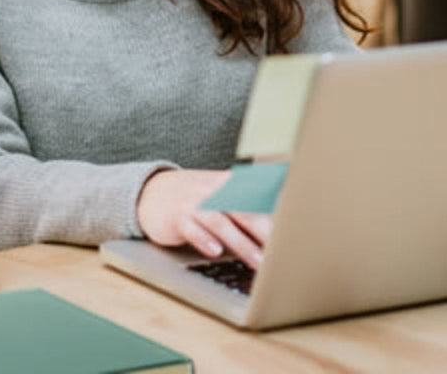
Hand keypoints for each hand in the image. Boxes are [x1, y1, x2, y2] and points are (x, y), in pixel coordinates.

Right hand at [136, 169, 273, 266]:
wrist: (151, 191)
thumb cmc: (196, 198)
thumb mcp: (222, 194)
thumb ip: (248, 205)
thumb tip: (281, 222)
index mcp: (231, 184)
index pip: (260, 198)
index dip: (278, 213)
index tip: (296, 229)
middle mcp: (215, 191)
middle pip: (245, 211)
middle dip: (267, 233)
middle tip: (284, 253)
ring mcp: (195, 204)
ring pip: (222, 223)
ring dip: (242, 244)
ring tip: (259, 262)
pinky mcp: (177, 218)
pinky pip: (192, 229)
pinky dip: (204, 240)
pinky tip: (215, 252)